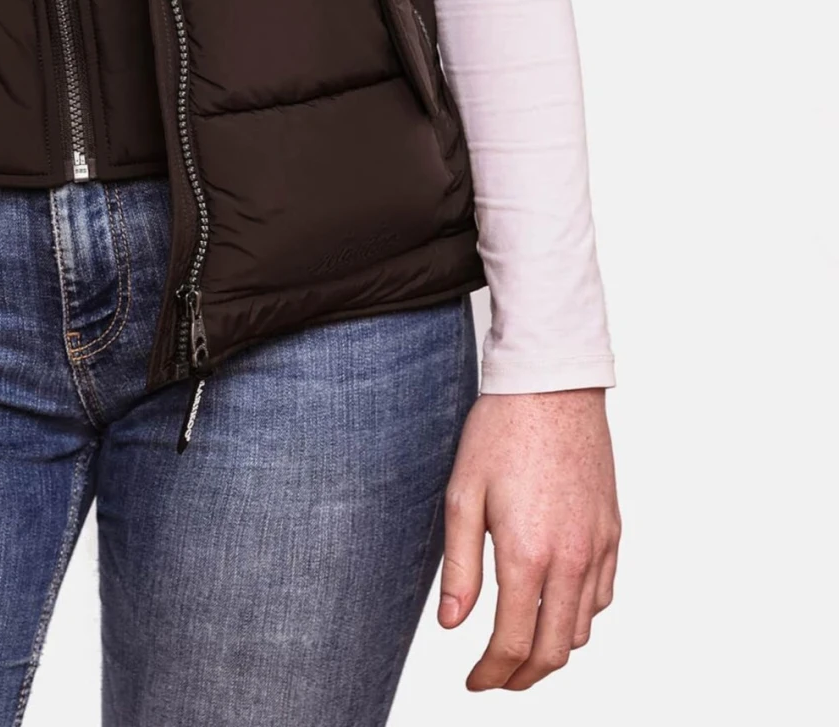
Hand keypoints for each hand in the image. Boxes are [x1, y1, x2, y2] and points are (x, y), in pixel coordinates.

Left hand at [439, 388, 619, 690]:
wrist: (551, 385)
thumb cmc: (501, 431)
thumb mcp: (462, 495)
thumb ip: (459, 567)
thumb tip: (453, 624)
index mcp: (528, 554)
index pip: (513, 643)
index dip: (491, 674)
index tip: (474, 681)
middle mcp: (570, 558)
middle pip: (553, 651)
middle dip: (522, 676)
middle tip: (495, 677)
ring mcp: (597, 546)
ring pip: (582, 628)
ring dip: (551, 648)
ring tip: (521, 643)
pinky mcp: (612, 530)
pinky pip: (602, 595)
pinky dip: (579, 615)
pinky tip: (555, 603)